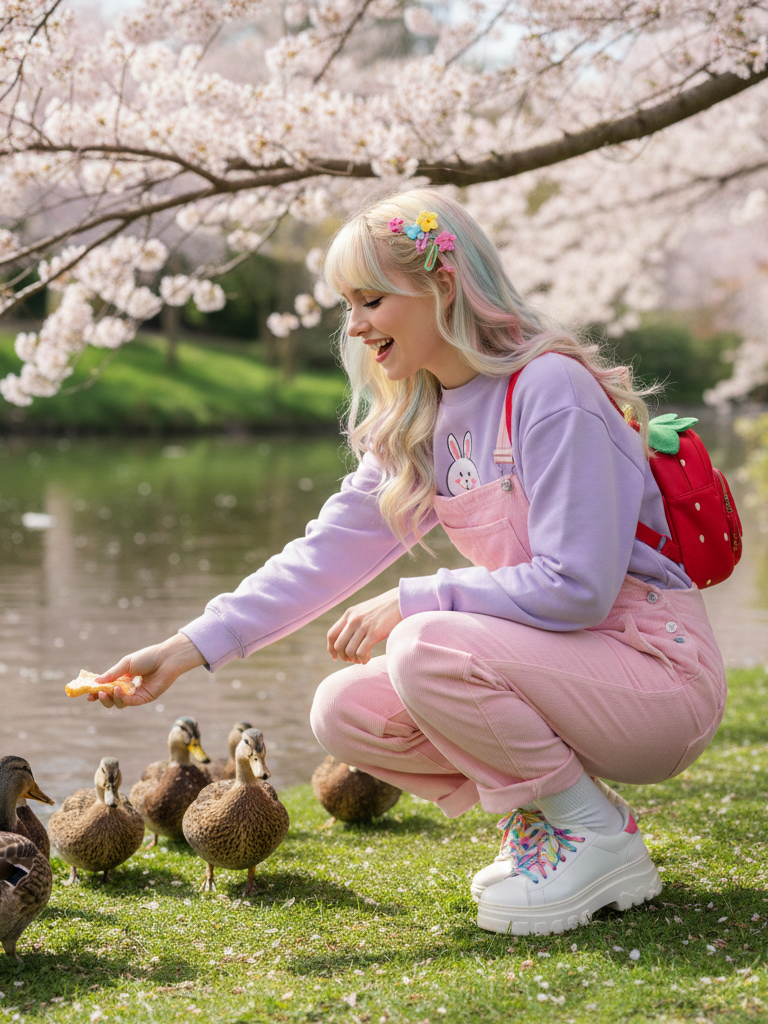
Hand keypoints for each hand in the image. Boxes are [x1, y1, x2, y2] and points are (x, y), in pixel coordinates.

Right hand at [87, 633, 205, 708]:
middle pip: (111, 698)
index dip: (97, 692)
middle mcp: (128, 687)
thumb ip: (112, 674)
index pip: (107, 688)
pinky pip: (130, 703)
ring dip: (111, 699)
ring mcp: (136, 694)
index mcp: (122, 678)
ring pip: (119, 703)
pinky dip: (122, 698)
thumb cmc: (147, 657)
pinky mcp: (145, 698)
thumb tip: (95, 682)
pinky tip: (119, 690)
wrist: (166, 659)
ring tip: (108, 691)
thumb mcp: (126, 664)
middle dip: (102, 698)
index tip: (87, 695)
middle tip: (96, 695)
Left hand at [327, 587, 401, 664]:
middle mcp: (353, 620)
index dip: (331, 649)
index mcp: (349, 614)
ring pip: (349, 650)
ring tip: (362, 660)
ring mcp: (363, 626)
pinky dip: (362, 660)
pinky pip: (361, 652)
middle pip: (338, 645)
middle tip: (352, 660)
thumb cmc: (384, 608)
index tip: (336, 657)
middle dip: (343, 656)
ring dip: (354, 659)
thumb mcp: (364, 611)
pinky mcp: (374, 633)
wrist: (400, 600)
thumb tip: (348, 639)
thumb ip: (354, 621)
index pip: (332, 634)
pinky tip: (367, 659)